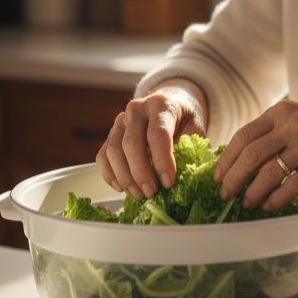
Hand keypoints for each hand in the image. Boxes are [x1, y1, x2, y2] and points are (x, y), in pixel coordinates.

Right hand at [96, 79, 206, 200]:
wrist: (170, 103)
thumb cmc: (184, 120)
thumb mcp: (194, 129)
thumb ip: (190, 150)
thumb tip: (184, 179)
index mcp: (161, 104)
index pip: (158, 134)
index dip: (162, 160)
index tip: (168, 182)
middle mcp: (137, 109)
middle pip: (132, 143)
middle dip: (140, 173)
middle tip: (151, 193)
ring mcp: (120, 121)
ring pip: (113, 151)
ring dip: (124, 177)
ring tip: (139, 195)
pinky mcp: (111, 133)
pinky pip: (103, 156)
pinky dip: (110, 175)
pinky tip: (123, 188)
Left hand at [214, 100, 297, 210]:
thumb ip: (276, 130)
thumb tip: (243, 157)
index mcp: (284, 111)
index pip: (243, 135)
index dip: (225, 159)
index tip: (217, 176)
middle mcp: (294, 125)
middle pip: (250, 155)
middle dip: (233, 179)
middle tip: (225, 195)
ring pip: (269, 173)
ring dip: (253, 193)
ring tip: (248, 203)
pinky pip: (292, 186)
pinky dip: (276, 200)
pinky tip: (270, 206)